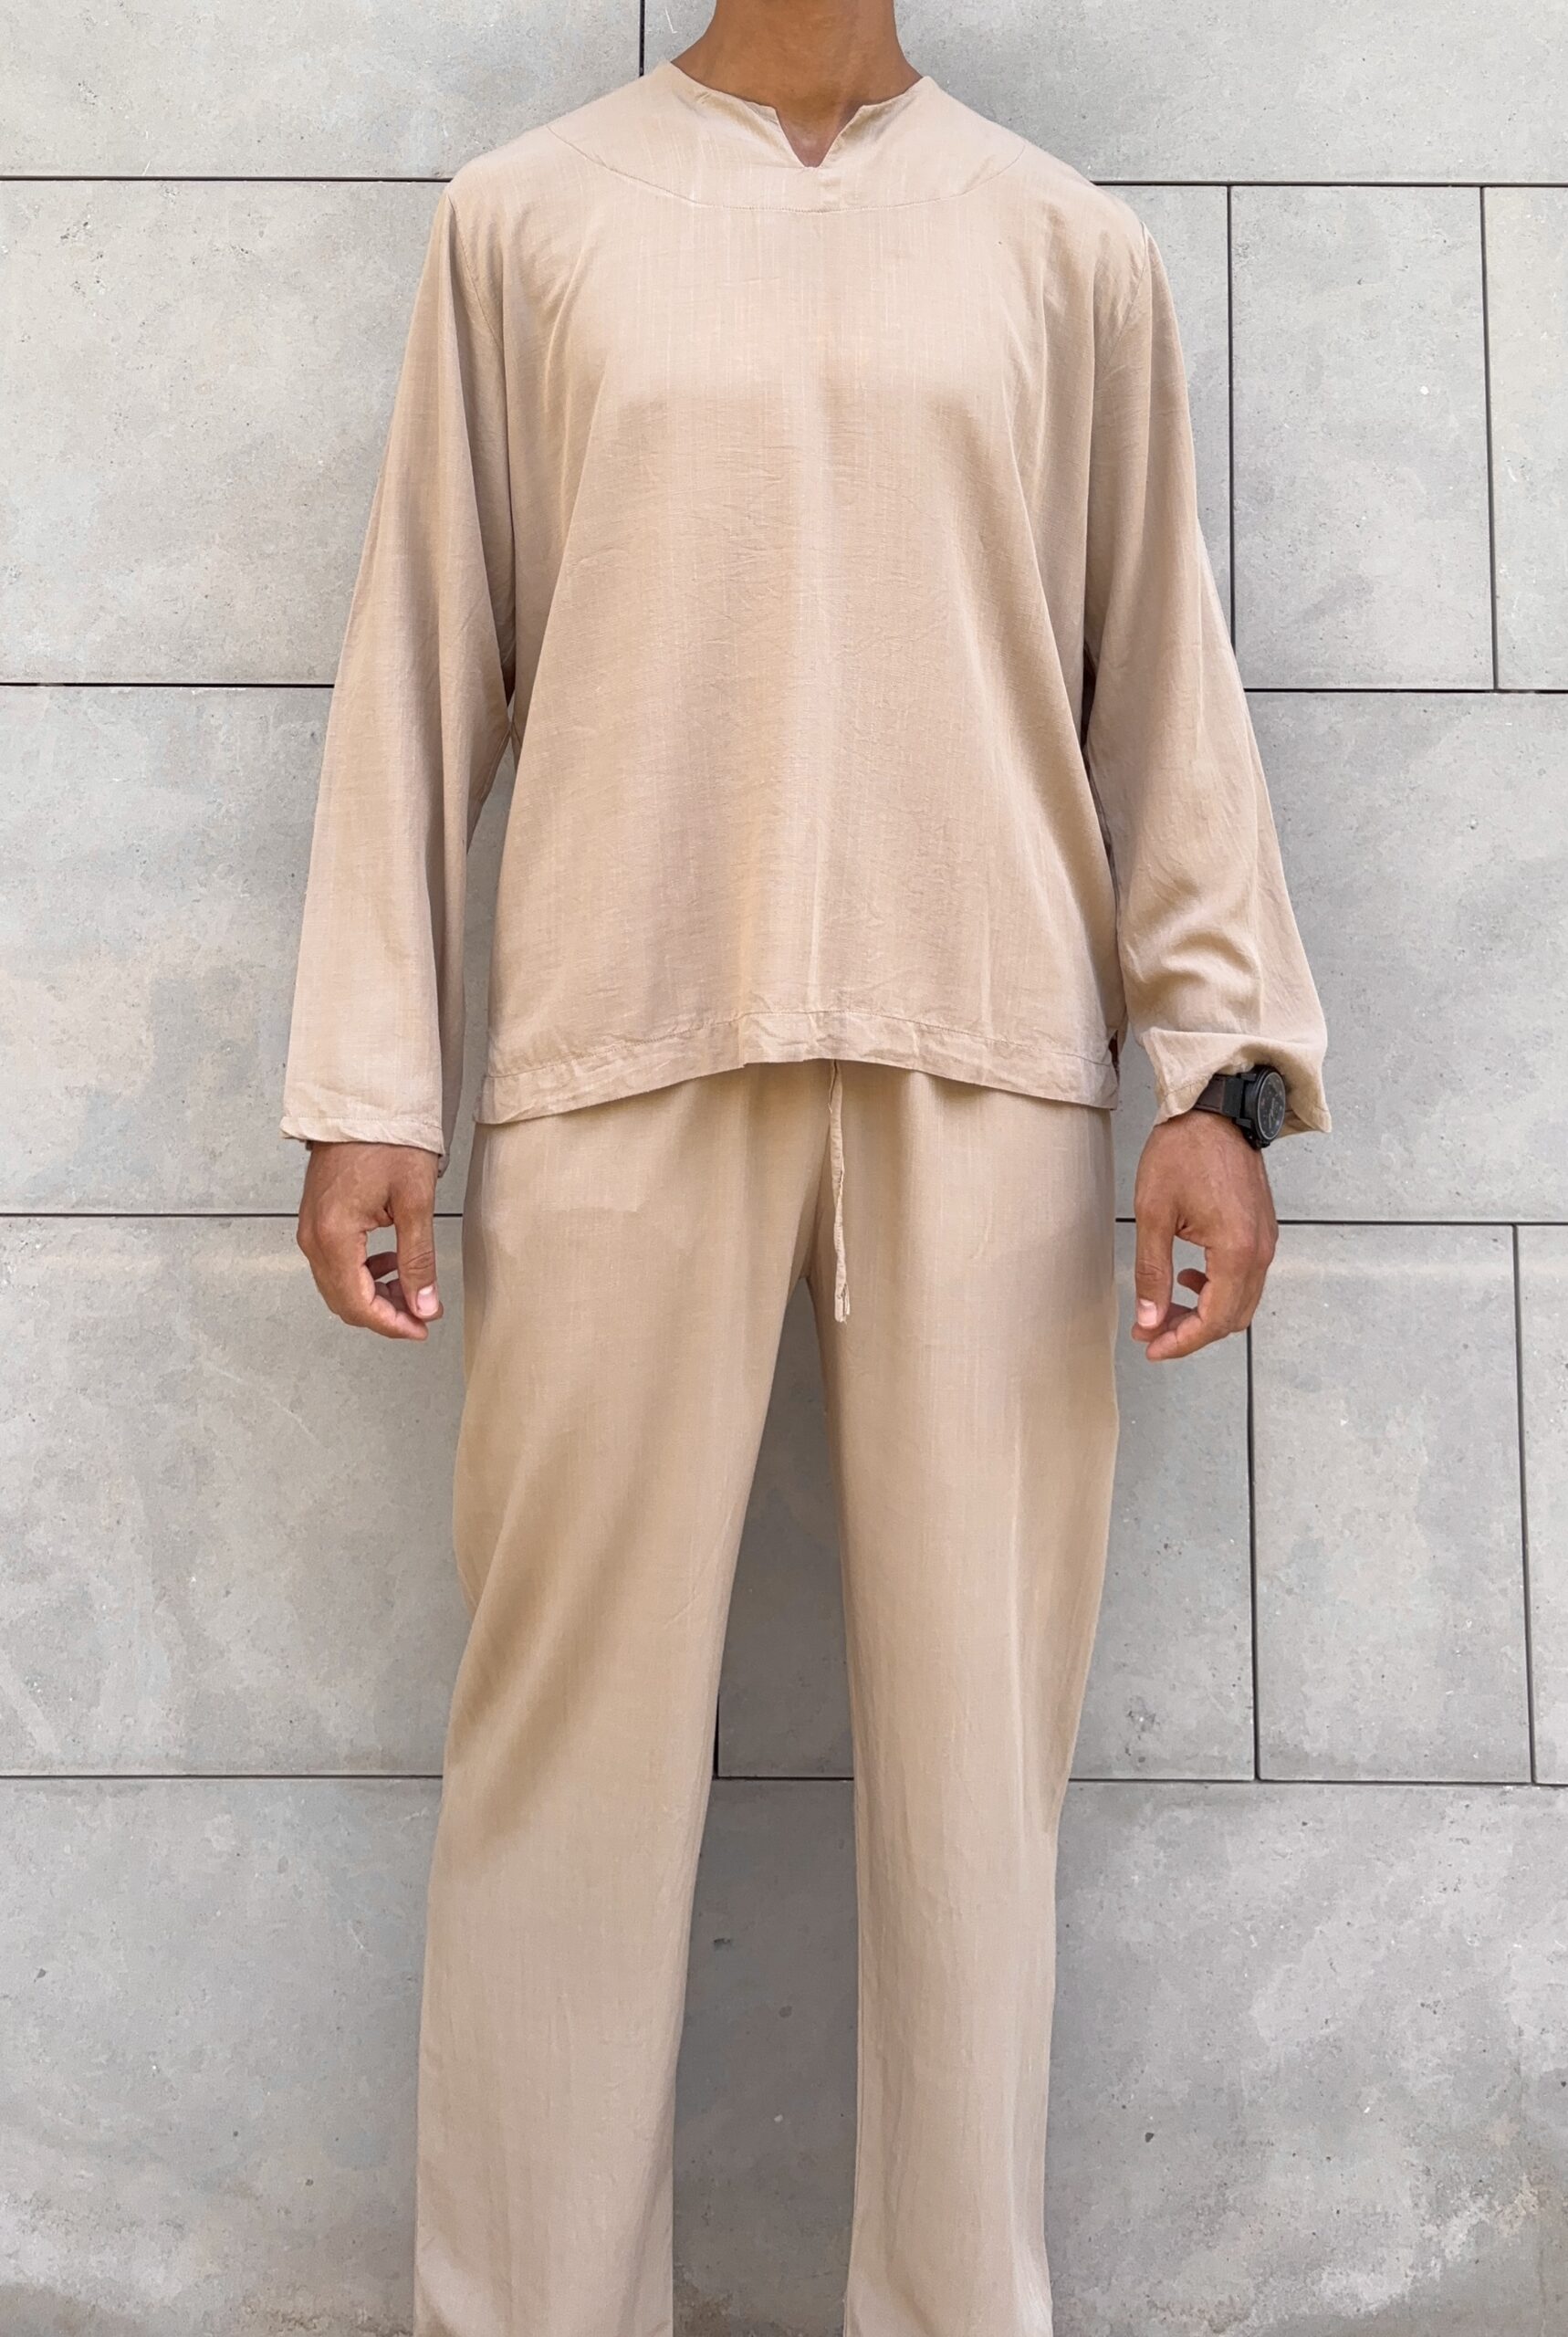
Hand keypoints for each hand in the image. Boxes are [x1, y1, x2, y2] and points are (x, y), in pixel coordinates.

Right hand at [296, 1141, 442, 1341]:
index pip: (357, 1304)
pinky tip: (391, 1261)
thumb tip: (424, 1306)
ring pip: (338, 1284)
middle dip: (384, 1314)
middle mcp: (313, 1237)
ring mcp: (311, 1227)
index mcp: (333, 1236)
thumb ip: (418, 1260)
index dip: (392, 1324)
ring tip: (412, 1287)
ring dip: (374, 1295)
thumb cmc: (388, 1140)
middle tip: (423, 1314)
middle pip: (343, 1301)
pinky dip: (363, 1273)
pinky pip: (335, 1262)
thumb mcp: (414, 1202)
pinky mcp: (317, 1218)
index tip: (422, 1328)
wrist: (362, 1101)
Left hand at [1130, 1109, 1277, 1360]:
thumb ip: (1153, 1273)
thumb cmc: (1183, 1153)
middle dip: (1192, 1332)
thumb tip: (1148, 1318)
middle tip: (1152, 1330)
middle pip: (1232, 1318)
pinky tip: (1191, 1278)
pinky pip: (1247, 1278)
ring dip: (1206, 1312)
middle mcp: (1260, 1251)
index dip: (1181, 1342)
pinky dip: (1220, 1290)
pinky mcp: (1262, 1230)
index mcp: (1235, 1251)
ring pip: (1242, 1301)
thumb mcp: (1154, 1215)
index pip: (1214, 1321)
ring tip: (1166, 1306)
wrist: (1215, 1110)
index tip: (1151, 1347)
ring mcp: (1266, 1240)